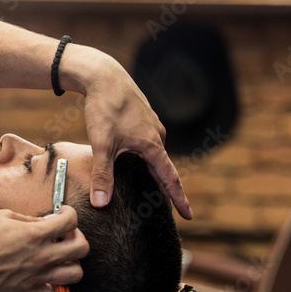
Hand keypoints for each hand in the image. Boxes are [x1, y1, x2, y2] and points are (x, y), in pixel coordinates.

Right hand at [0, 205, 88, 291]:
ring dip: (72, 263)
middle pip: (82, 248)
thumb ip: (28, 218)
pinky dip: (56, 286)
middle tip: (65, 235)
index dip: (70, 214)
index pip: (71, 222)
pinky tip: (47, 276)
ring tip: (61, 257)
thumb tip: (45, 222)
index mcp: (35, 234)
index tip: (63, 214)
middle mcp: (42, 255)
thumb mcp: (2, 217)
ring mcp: (38, 275)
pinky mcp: (30, 290)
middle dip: (78, 238)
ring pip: (76, 274)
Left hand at [62, 46, 192, 219]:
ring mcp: (150, 125)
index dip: (178, 199)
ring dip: (154, 172)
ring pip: (154, 155)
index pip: (170, 178)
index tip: (189, 216)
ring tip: (152, 188)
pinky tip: (136, 161)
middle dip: (166, 189)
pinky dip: (145, 157)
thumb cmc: (105, 107)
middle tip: (170, 209)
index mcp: (152, 144)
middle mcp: (156, 135)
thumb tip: (101, 204)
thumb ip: (102, 175)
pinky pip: (147, 143)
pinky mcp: (141, 118)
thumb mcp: (102, 144)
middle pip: (163, 168)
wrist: (103, 75)